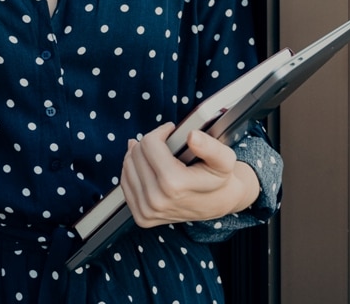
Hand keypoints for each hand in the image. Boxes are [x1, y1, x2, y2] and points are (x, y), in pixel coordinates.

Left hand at [120, 122, 259, 227]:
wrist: (218, 203)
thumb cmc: (219, 178)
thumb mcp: (224, 159)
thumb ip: (210, 146)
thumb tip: (192, 136)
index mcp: (173, 184)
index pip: (149, 143)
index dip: (161, 132)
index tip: (171, 132)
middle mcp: (156, 201)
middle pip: (136, 153)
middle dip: (150, 142)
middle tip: (167, 144)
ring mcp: (146, 211)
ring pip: (127, 166)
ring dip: (140, 155)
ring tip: (158, 155)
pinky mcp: (141, 217)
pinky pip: (125, 183)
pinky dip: (134, 170)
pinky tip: (148, 167)